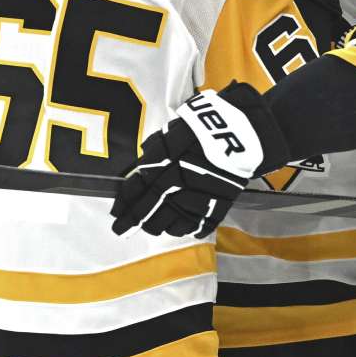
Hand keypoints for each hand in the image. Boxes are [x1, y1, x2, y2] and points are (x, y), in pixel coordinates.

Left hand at [111, 83, 289, 238]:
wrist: (240, 133)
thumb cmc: (203, 126)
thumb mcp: (173, 131)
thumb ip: (154, 151)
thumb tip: (139, 169)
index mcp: (161, 164)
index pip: (135, 189)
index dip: (124, 204)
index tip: (115, 214)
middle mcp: (174, 185)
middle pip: (148, 210)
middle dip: (132, 222)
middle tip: (121, 230)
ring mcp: (194, 198)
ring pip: (168, 222)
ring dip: (155, 226)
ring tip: (149, 227)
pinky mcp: (213, 207)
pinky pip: (193, 225)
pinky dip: (182, 229)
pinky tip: (174, 229)